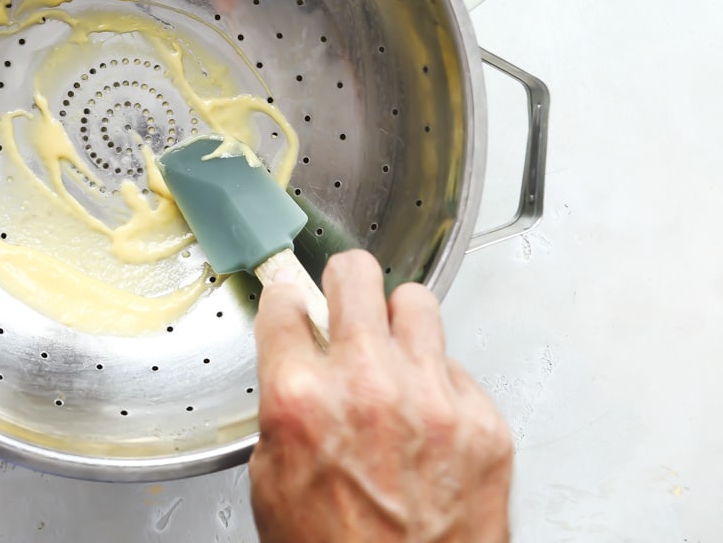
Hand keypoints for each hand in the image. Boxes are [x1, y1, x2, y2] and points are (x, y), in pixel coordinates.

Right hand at [250, 250, 512, 541]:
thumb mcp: (271, 481)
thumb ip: (283, 406)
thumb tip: (295, 363)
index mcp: (300, 399)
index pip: (286, 302)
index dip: (286, 302)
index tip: (292, 303)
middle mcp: (368, 386)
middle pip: (354, 274)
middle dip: (341, 282)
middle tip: (343, 298)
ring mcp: (433, 400)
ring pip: (417, 302)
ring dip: (396, 320)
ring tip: (392, 349)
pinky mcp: (484, 423)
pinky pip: (457, 367)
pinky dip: (437, 382)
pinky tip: (425, 417)